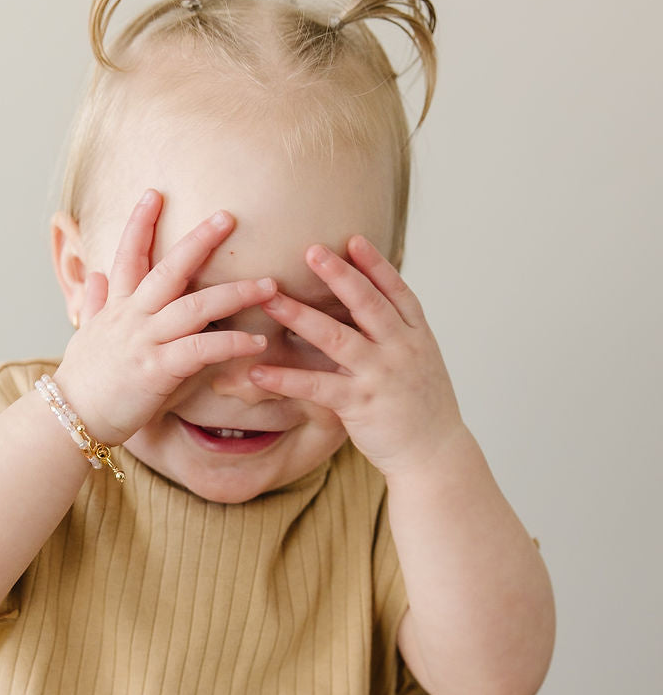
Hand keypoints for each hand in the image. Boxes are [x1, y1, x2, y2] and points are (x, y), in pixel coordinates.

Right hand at [52, 190, 275, 445]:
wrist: (69, 417)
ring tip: (269, 285)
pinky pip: (201, 349)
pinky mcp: (157, 370)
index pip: (128, 255)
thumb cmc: (83, 382)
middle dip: (199, 241)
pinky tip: (257, 342)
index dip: (140, 223)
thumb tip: (95, 275)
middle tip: (228, 217)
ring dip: (235, 293)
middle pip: (169, 269)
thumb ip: (94, 304)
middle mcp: (132, 317)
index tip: (155, 193)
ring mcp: (145, 341)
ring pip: (195, 306)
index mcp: (116, 307)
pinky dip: (231, 343)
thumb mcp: (86, 336)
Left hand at [250, 235, 466, 476]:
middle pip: (368, 304)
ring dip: (301, 317)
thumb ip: (396, 335)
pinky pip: (318, 387)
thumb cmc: (422, 409)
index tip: (353, 239)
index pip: (397, 291)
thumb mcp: (420, 363)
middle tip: (311, 249)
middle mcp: (402, 350)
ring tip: (271, 299)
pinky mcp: (361, 405)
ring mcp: (381, 377)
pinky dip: (287, 378)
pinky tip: (259, 371)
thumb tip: (368, 308)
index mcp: (417, 336)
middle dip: (339, 275)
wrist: (436, 455)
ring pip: (338, 339)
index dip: (375, 264)